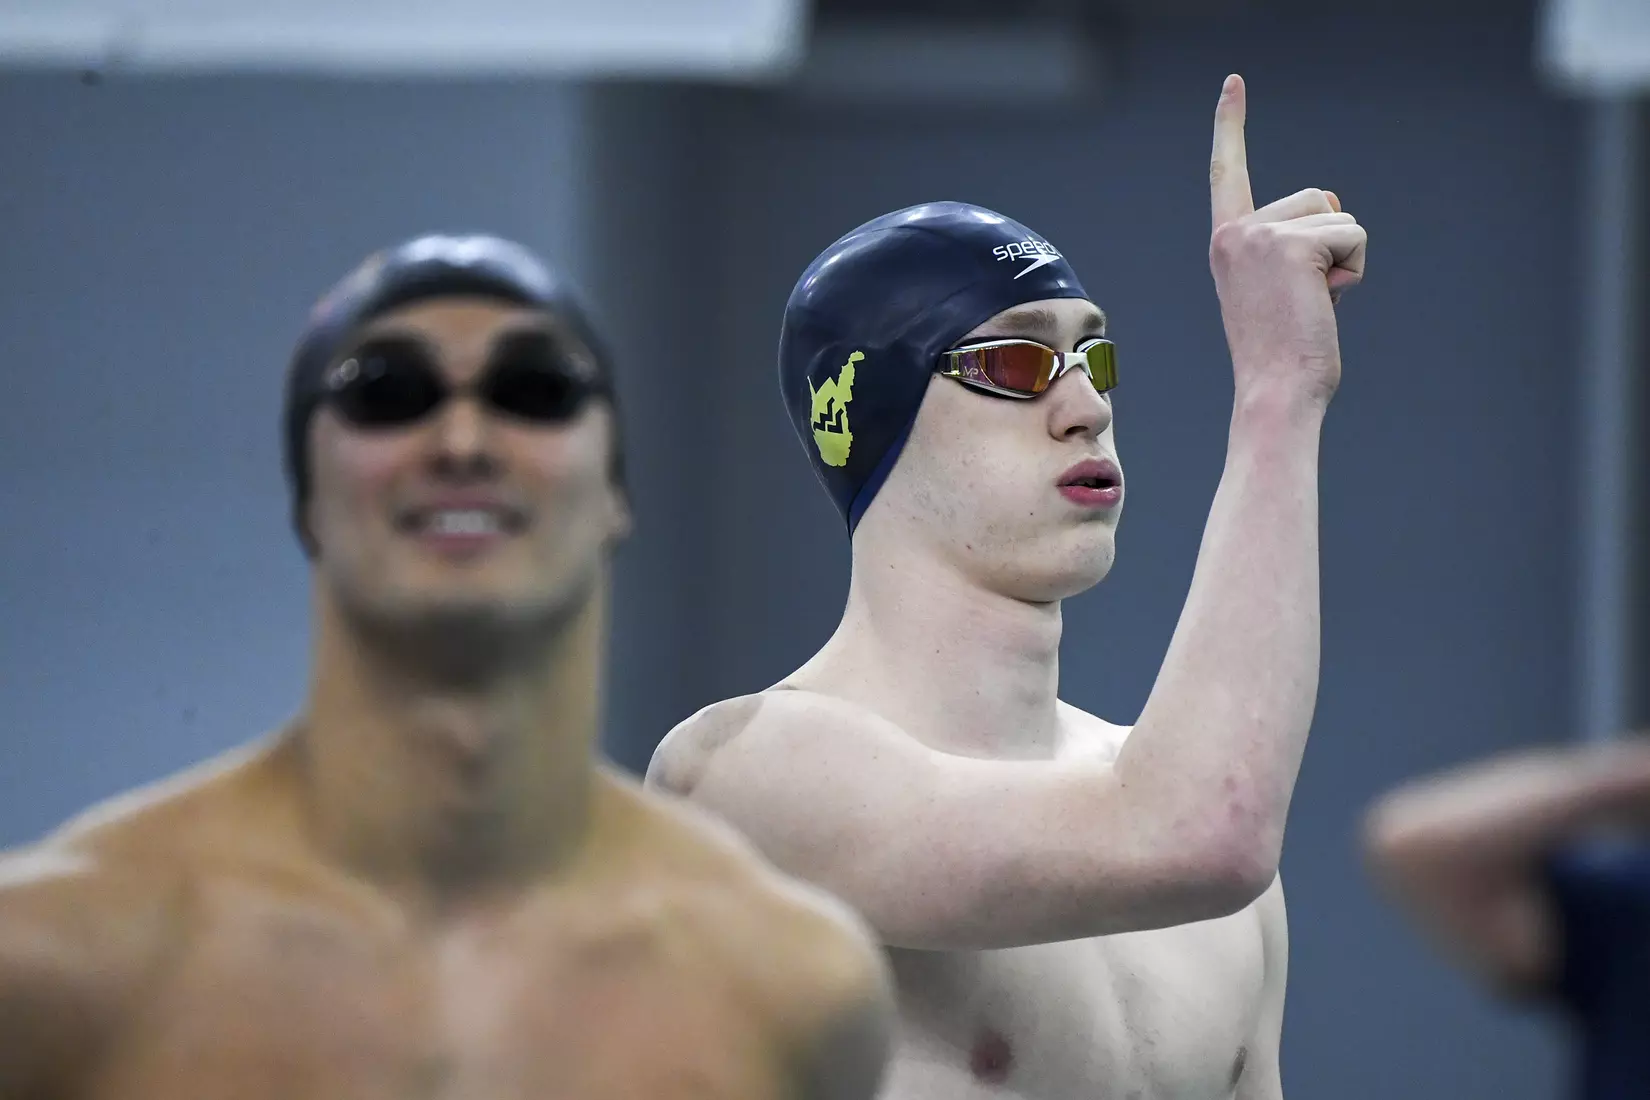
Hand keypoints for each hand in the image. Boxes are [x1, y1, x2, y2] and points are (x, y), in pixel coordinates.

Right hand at [1208, 74, 1365, 405]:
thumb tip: (1337, 218)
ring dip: (1343, 259)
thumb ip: (1295, 248)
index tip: (1234, 83)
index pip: (1227, 172)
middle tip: (1305, 299)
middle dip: (1330, 243)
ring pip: (1338, 217)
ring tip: (1314, 303)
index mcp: (1227, 242)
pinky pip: (1353, 236)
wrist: (1275, 390)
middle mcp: (1236, 231)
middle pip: (1317, 198)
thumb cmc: (1283, 355)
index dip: (1231, 125)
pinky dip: (1353, 269)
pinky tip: (1326, 302)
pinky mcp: (1293, 244)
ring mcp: (1261, 235)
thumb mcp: (1279, 289)